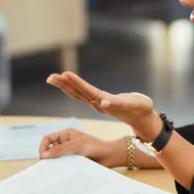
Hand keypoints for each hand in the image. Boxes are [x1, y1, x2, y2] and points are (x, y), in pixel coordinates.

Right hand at [39, 128, 125, 167]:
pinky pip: (64, 166)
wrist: (110, 156)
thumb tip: (44, 155)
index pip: (48, 139)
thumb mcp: (76, 146)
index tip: (43, 157)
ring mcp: (70, 153)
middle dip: (48, 157)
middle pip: (51, 150)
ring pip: (57, 159)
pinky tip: (62, 174)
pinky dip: (62, 170)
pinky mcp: (74, 162)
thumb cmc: (95, 146)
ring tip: (54, 172)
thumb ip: (60, 149)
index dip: (43, 147)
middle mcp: (66, 143)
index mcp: (65, 135)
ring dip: (55, 164)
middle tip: (46, 167)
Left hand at [46, 71, 162, 141]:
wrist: (142, 118)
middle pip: (78, 93)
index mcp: (105, 102)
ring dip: (65, 85)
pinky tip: (64, 81)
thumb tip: (103, 102)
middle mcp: (98, 103)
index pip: (87, 91)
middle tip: (51, 77)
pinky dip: (73, 86)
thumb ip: (119, 103)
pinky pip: (82, 93)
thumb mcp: (133, 105)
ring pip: (78, 94)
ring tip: (52, 78)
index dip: (76, 83)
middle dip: (64, 84)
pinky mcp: (99, 102)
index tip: (65, 74)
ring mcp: (98, 103)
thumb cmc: (141, 109)